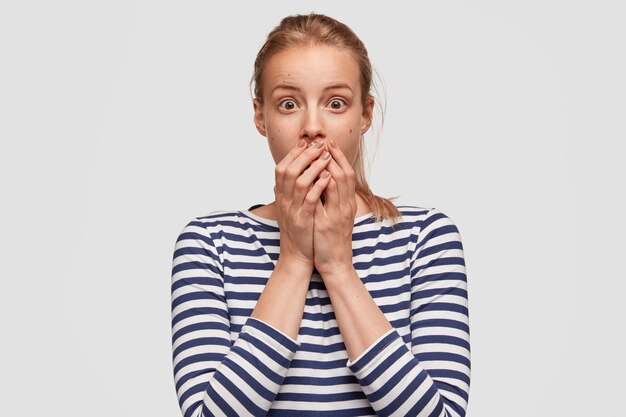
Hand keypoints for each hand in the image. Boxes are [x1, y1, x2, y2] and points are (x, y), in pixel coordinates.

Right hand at [274, 139, 332, 271]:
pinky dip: (318, 185)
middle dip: (304, 155)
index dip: (293, 153)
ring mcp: (292, 211)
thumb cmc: (297, 230)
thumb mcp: (289, 208)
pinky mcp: (303, 221)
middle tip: (318, 145)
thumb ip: (287, 192)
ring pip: (299, 181)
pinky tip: (328, 176)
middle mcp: (283, 201)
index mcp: (280, 197)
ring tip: (325, 156)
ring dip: (313, 166)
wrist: (297, 256)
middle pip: (288, 170)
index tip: (306, 143)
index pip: (282, 167)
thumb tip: (286, 175)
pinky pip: (309, 199)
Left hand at [312, 140, 356, 277]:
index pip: (346, 174)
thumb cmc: (330, 240)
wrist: (334, 263)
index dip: (339, 158)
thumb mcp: (331, 216)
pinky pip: (329, 200)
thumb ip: (328, 200)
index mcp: (346, 204)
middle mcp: (346, 206)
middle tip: (326, 140)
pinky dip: (325, 185)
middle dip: (336, 156)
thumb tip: (319, 181)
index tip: (329, 143)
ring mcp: (339, 214)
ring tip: (322, 151)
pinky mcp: (328, 223)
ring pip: (340, 183)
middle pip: (345, 174)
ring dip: (331, 165)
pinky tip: (318, 174)